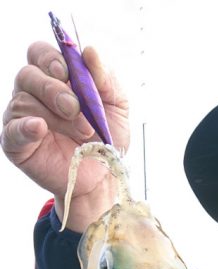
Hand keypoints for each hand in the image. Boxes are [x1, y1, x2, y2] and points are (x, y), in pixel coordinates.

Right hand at [1, 42, 129, 230]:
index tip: (69, 73)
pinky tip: (40, 128)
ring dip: (55, 115)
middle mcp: (34, 94)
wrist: (103, 178)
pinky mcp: (16, 143)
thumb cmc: (106, 140)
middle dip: (54, 89)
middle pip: (28, 74)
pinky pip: (12, 128)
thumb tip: (90, 51)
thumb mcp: (117, 107)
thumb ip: (106, 78)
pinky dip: (25, 126)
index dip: (51, 58)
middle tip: (76, 108)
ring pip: (24, 100)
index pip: (40, 53)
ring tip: (80, 132)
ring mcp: (23, 117)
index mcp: (55, 79)